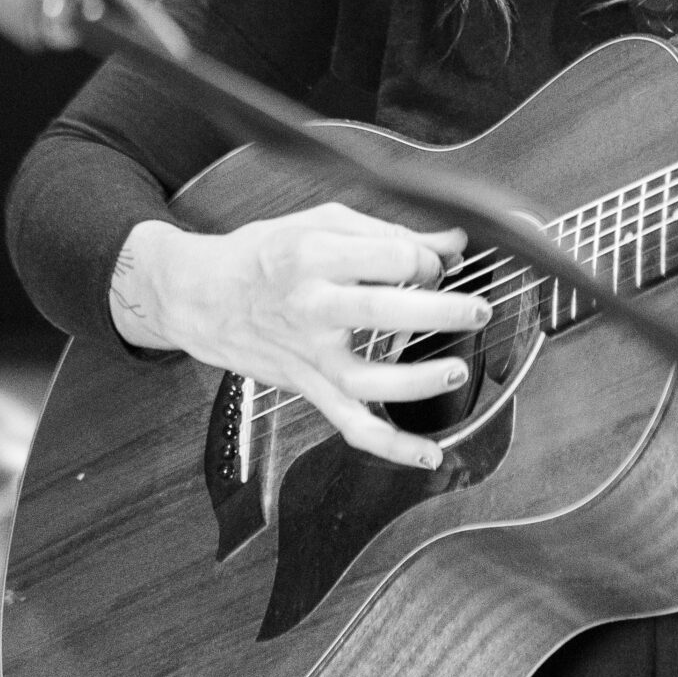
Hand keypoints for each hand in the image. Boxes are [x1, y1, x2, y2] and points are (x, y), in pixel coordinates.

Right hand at [108, 203, 492, 468]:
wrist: (200, 296)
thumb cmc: (264, 255)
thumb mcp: (320, 223)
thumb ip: (389, 232)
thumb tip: (452, 240)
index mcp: (314, 255)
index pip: (389, 256)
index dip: (427, 258)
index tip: (437, 263)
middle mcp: (310, 306)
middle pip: (382, 310)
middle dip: (439, 309)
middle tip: (477, 308)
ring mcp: (308, 355)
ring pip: (367, 378)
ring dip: (418, 380)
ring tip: (456, 369)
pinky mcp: (308, 388)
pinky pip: (352, 425)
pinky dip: (392, 446)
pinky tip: (429, 453)